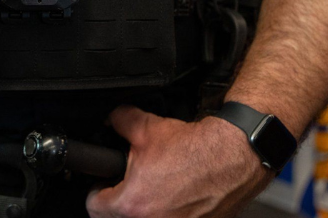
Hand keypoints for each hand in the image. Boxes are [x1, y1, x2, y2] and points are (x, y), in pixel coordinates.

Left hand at [86, 106, 273, 217]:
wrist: (233, 157)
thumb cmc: (195, 149)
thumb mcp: (147, 127)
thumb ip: (120, 121)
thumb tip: (111, 119)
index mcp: (132, 204)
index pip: (94, 206)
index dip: (97, 191)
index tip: (103, 185)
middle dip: (118, 203)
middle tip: (126, 187)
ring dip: (142, 210)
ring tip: (152, 192)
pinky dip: (168, 213)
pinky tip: (173, 198)